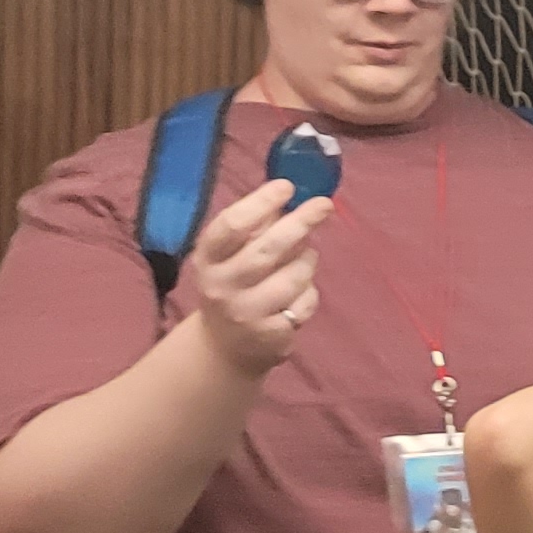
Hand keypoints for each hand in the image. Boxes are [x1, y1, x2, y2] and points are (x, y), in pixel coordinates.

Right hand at [189, 180, 330, 373]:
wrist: (224, 346)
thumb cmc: (234, 285)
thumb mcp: (231, 256)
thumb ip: (255, 227)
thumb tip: (291, 193)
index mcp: (208, 258)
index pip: (230, 226)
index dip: (259, 203)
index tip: (286, 186)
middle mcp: (221, 286)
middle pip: (267, 249)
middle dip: (300, 223)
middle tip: (324, 205)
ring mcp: (244, 313)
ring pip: (294, 277)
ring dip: (307, 261)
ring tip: (304, 258)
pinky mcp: (269, 334)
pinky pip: (305, 303)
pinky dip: (309, 293)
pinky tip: (298, 295)